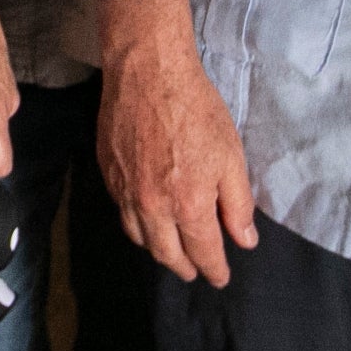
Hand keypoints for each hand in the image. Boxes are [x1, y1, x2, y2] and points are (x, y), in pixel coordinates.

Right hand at [94, 0, 257, 284]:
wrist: (147, 72)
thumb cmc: (196, 110)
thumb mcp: (231, 156)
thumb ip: (238, 204)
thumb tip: (244, 240)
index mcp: (188, 204)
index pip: (203, 253)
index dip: (214, 269)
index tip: (221, 277)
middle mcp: (153, 206)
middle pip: (167, 255)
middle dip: (185, 268)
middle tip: (195, 271)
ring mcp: (125, 190)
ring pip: (140, 238)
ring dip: (158, 250)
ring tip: (171, 250)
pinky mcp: (107, 173)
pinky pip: (122, 212)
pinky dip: (137, 224)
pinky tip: (147, 218)